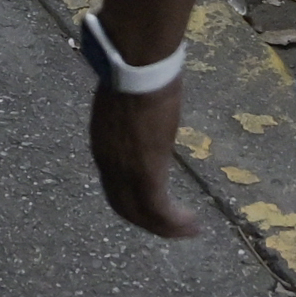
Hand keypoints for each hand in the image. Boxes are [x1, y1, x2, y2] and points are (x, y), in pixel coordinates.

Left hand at [89, 73, 200, 239]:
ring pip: (142, 214)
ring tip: (189, 229)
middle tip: (172, 226)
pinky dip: (175, 223)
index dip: (132, 199)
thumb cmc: (134, 71)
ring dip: (165, 227)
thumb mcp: (126, 100)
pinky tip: (193, 224)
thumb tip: (144, 116)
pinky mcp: (147, 174)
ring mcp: (125, 171)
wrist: (136, 67)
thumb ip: (131, 118)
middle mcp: (108, 164)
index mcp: (102, 145)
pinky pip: (159, 211)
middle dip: (148, 221)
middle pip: (124, 206)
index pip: (113, 185)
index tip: (153, 205)